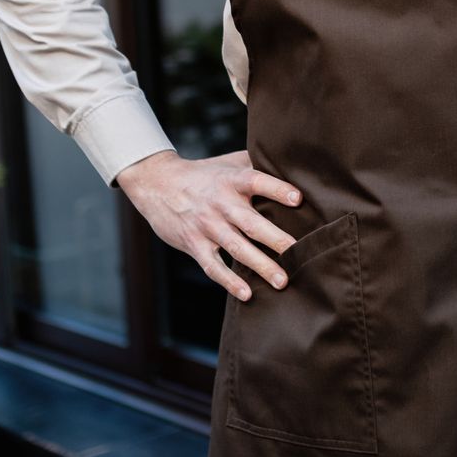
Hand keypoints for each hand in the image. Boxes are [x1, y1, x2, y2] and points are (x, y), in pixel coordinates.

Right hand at [115, 149, 303, 300]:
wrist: (157, 184)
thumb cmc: (203, 173)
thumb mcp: (229, 162)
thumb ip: (258, 162)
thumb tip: (291, 163)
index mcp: (232, 180)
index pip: (257, 182)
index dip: (277, 189)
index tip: (298, 198)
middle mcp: (221, 204)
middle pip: (251, 223)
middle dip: (276, 239)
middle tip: (298, 252)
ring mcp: (207, 226)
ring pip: (237, 249)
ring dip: (261, 266)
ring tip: (282, 281)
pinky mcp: (194, 244)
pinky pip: (213, 267)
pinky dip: (229, 281)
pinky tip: (247, 294)